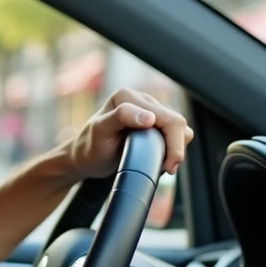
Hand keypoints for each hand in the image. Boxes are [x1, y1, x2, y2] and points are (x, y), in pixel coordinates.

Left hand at [66, 88, 193, 179]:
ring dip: (176, 149)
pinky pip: (176, 133)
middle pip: (177, 122)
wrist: (85, 158)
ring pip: (180, 128)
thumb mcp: (100, 132)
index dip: (173, 144)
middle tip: (166, 169)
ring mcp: (150, 110)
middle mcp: (141, 99)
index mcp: (127, 96)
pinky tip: (160, 159)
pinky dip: (173, 148)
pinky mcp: (155, 122)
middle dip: (177, 148)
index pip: (167, 118)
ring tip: (161, 165)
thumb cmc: (90, 147)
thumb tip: (150, 117)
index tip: (165, 166)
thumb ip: (121, 118)